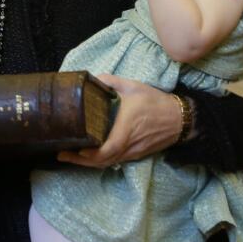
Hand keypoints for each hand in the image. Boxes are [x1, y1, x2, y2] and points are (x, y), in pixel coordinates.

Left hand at [56, 74, 182, 167]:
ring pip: (108, 162)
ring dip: (89, 162)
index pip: (109, 149)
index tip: (76, 150)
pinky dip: (101, 160)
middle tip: (62, 155)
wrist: (180, 118)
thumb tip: (92, 78)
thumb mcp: (133, 87)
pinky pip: (116, 160)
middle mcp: (129, 144)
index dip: (92, 154)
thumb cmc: (155, 102)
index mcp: (126, 128)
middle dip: (81, 161)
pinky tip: (90, 156)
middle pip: (103, 161)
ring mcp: (133, 152)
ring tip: (71, 156)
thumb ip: (110, 82)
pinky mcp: (137, 154)